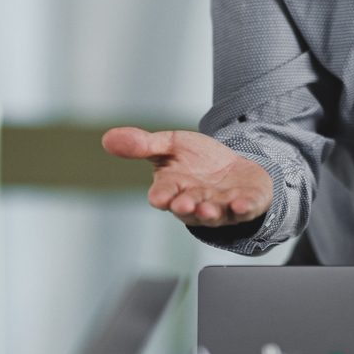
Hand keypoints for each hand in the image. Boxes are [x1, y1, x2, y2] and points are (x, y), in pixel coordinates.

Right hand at [100, 126, 272, 225]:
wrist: (232, 166)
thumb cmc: (196, 160)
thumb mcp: (169, 145)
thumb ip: (142, 145)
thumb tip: (107, 139)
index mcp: (174, 189)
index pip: (163, 195)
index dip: (161, 196)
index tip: (159, 198)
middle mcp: (196, 202)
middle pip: (188, 208)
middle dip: (186, 207)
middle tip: (183, 205)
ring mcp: (221, 206)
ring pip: (214, 214)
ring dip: (211, 213)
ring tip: (209, 209)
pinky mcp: (246, 204)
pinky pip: (245, 210)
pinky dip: (244, 208)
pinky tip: (242, 204)